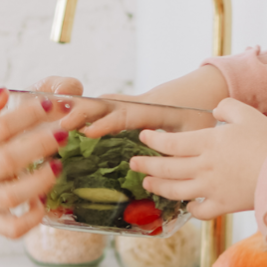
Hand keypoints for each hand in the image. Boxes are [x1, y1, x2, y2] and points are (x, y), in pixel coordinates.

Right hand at [0, 90, 67, 266]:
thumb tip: (3, 94)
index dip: (25, 115)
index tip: (47, 105)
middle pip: (8, 159)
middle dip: (40, 144)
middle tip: (62, 132)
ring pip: (12, 195)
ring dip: (40, 181)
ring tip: (57, 167)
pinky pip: (11, 228)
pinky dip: (30, 219)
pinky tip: (41, 203)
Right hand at [34, 66, 229, 137]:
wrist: (207, 88)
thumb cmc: (203, 112)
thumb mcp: (197, 133)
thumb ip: (180, 152)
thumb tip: (166, 178)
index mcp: (155, 109)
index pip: (126, 115)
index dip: (107, 123)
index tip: (89, 132)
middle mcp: (140, 103)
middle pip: (106, 103)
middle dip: (84, 111)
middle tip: (61, 123)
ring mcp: (134, 103)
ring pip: (104, 103)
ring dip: (83, 110)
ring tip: (58, 122)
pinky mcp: (132, 107)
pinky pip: (108, 107)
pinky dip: (90, 112)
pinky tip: (73, 123)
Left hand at [132, 99, 266, 219]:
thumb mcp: (248, 114)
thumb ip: (228, 107)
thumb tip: (216, 109)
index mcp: (207, 143)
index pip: (171, 142)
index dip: (154, 140)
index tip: (144, 137)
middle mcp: (204, 167)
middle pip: (167, 168)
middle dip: (147, 165)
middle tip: (134, 163)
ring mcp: (211, 188)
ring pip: (176, 190)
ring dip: (159, 186)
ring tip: (148, 182)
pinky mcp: (223, 205)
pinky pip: (200, 210)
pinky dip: (191, 208)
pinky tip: (187, 205)